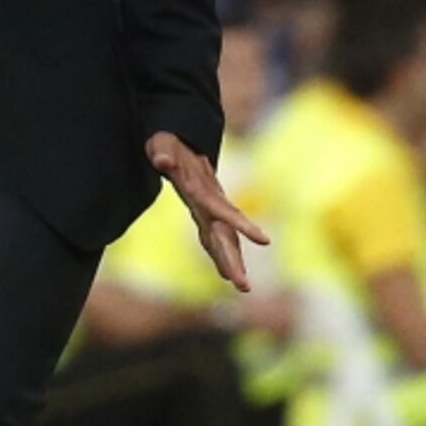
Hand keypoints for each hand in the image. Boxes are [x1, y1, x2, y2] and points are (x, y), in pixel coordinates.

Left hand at [146, 132, 268, 292]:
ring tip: (243, 287)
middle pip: (225, 234)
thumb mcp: (162, 145)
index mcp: (203, 189)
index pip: (224, 211)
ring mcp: (206, 208)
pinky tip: (224, 274)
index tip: (265, 240)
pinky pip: (211, 237)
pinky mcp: (200, 211)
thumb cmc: (169, 143)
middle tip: (244, 287)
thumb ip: (163, 154)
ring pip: (222, 239)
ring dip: (231, 262)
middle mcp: (209, 202)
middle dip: (234, 260)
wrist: (179, 138)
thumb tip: (161, 161)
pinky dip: (218, 254)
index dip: (242, 225)